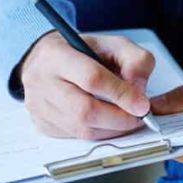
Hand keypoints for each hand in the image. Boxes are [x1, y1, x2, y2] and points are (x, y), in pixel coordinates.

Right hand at [19, 31, 155, 139]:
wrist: (45, 62)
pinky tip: (109, 123)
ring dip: (112, 129)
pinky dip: (100, 134)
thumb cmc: (81, 52)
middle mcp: (42, 82)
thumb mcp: (112, 44)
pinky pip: (77, 138)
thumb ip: (134, 59)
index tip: (142, 105)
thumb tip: (139, 89)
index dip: (121, 94)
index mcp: (56, 55)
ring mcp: (40, 107)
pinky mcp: (44, 125)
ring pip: (82, 129)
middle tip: (139, 117)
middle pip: (85, 111)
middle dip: (119, 118)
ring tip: (127, 118)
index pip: (92, 79)